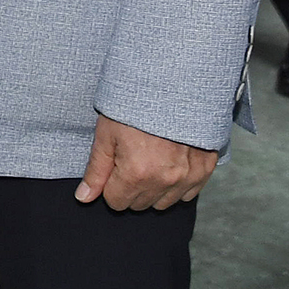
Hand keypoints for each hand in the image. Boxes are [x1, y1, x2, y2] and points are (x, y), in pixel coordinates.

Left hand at [76, 115, 215, 210]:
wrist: (172, 84)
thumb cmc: (133, 105)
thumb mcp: (106, 133)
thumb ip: (96, 170)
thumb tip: (84, 198)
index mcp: (137, 173)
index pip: (116, 202)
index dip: (110, 184)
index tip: (114, 164)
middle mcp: (165, 180)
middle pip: (139, 204)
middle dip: (130, 186)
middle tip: (131, 157)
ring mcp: (188, 177)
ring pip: (163, 203)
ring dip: (154, 187)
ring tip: (150, 158)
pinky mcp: (204, 169)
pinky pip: (188, 194)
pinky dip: (176, 183)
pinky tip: (169, 161)